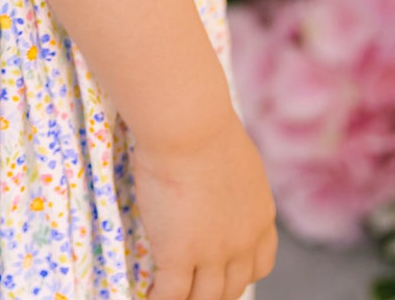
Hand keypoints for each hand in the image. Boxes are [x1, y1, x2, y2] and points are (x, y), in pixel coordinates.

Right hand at [134, 115, 277, 299]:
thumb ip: (230, 181)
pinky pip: (171, 294)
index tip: (225, 272)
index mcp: (260, 215)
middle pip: (232, 287)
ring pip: (204, 298)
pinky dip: (159, 298)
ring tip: (171, 296)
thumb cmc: (203, 123)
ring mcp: (212, 253)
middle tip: (193, 288)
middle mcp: (243, 242)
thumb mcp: (234, 157)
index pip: (259, 263)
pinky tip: (146, 295)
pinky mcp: (180, 254)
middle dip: (214, 292)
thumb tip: (214, 179)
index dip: (240, 273)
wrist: (189, 124)